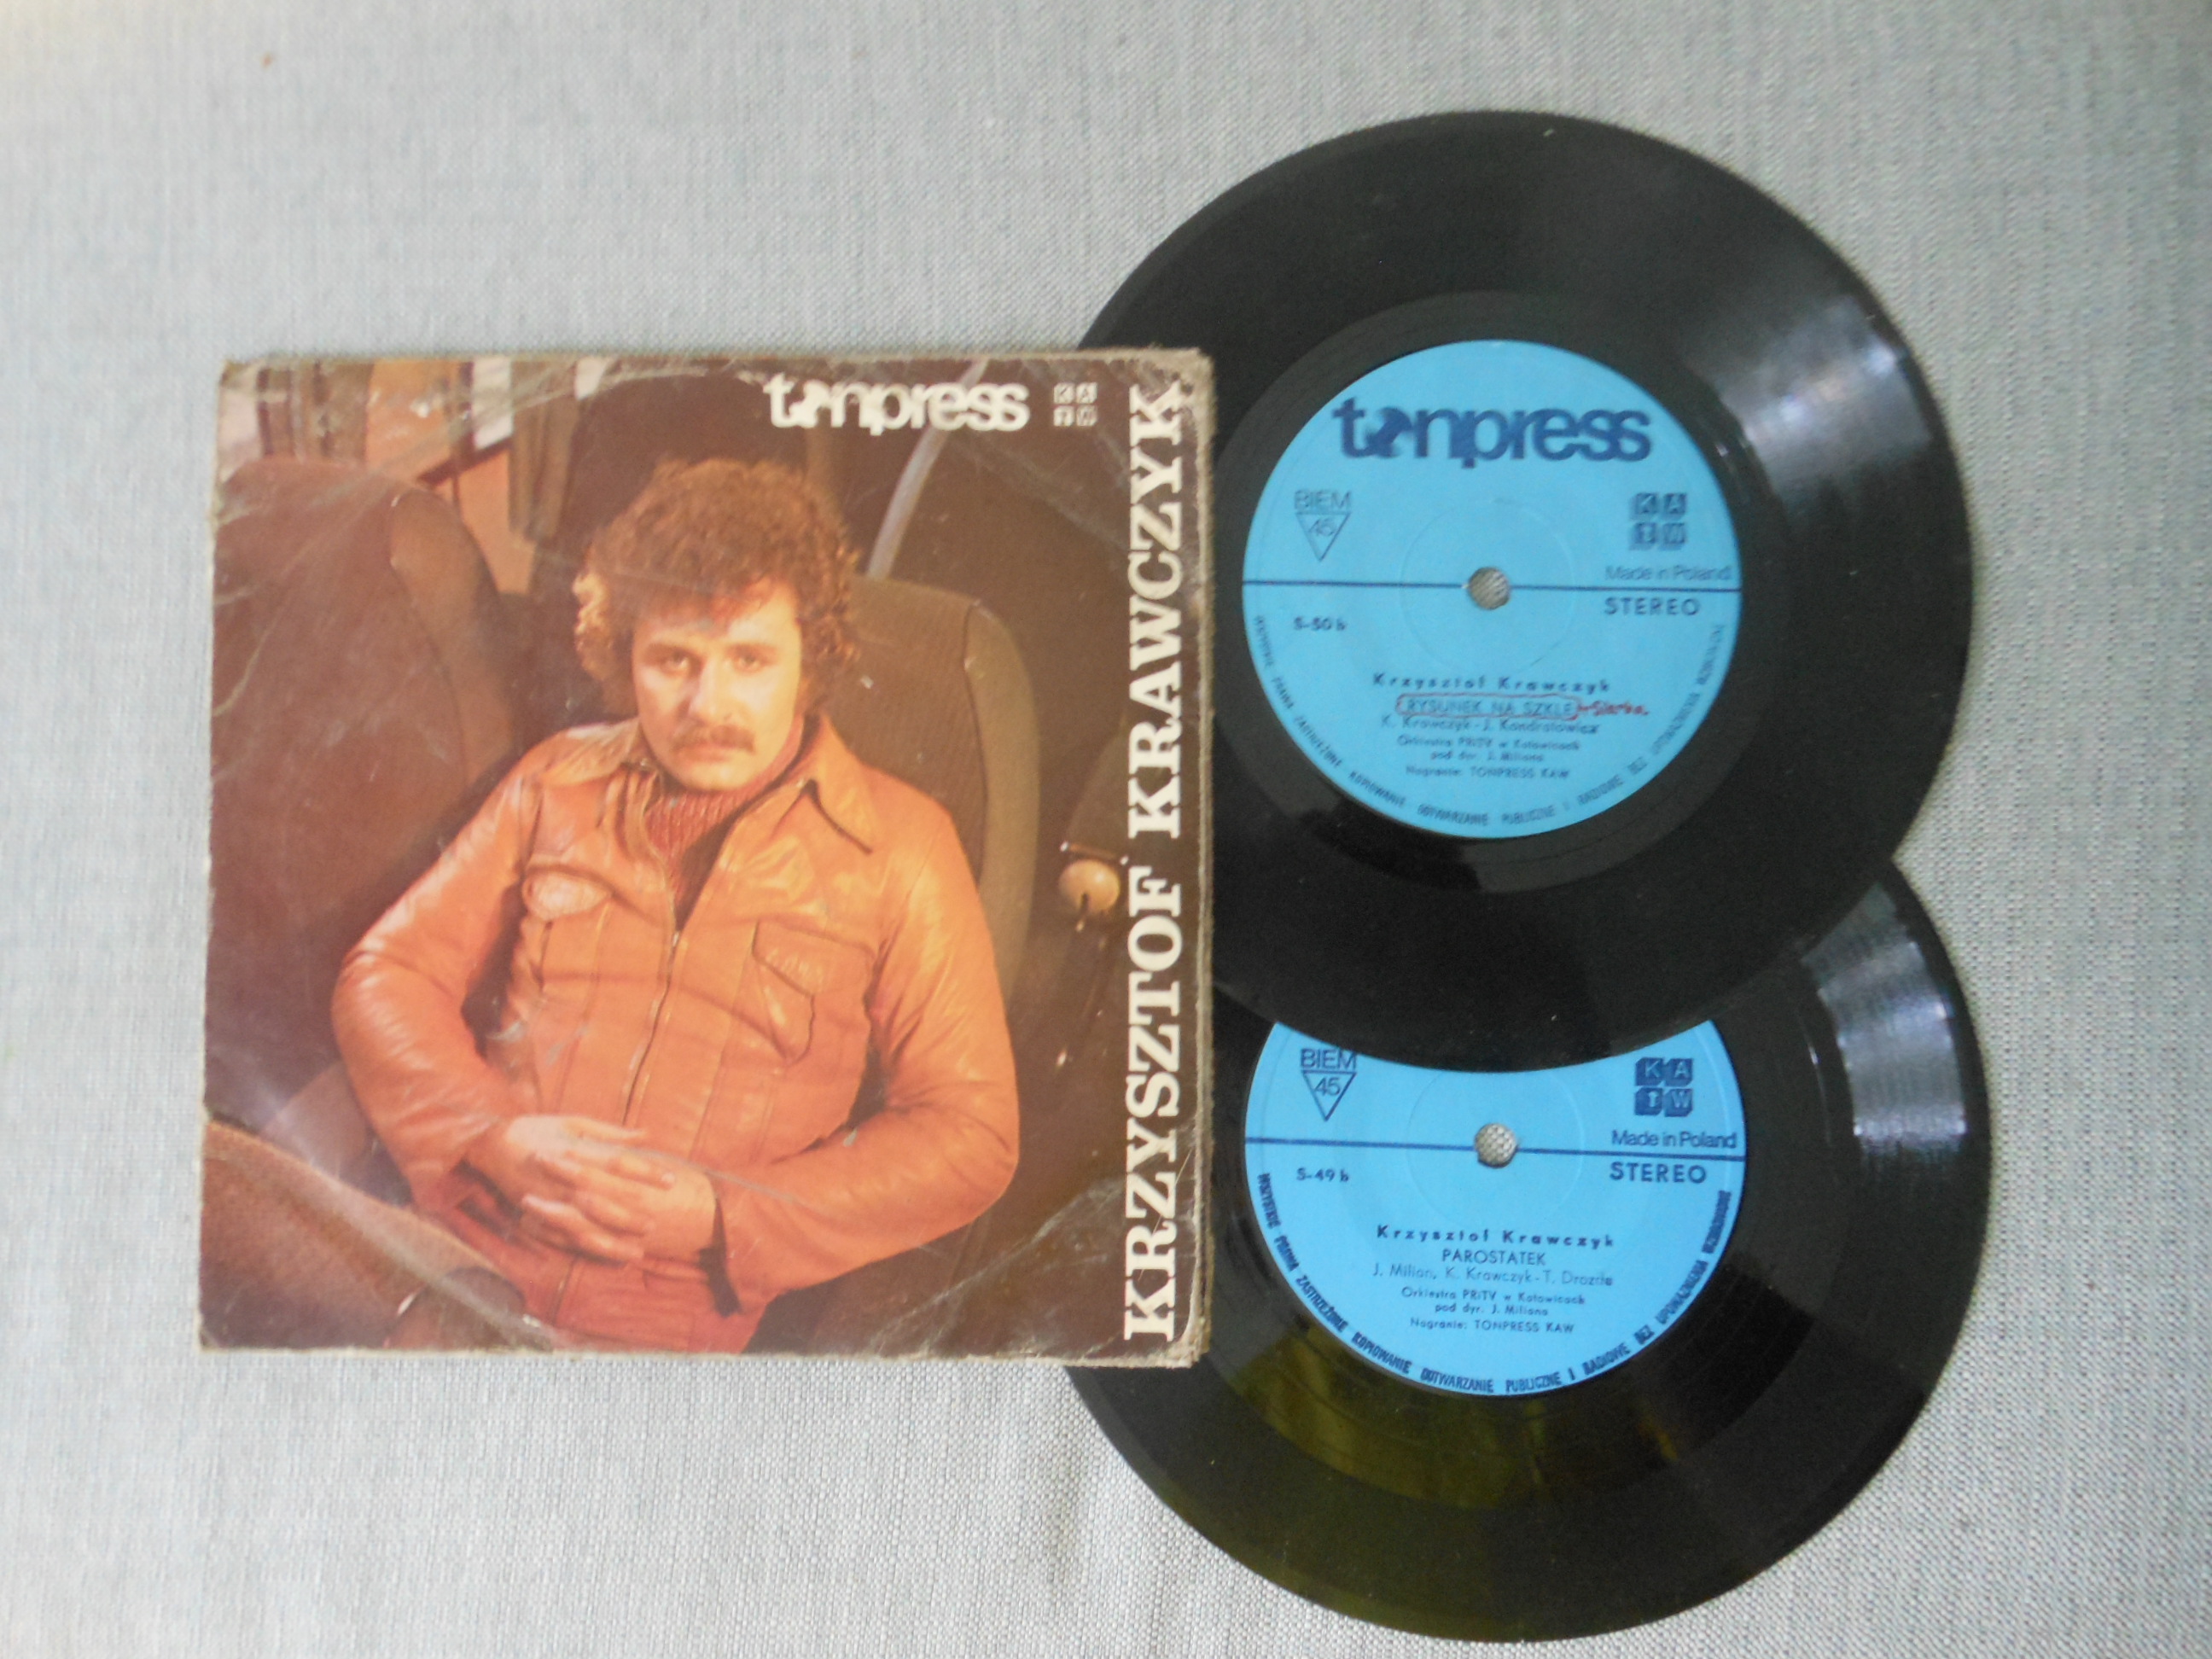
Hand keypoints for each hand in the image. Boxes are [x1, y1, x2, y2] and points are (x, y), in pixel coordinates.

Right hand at [466, 1116, 719, 1264]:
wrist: (490, 1144)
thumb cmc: (537, 1130)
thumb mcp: (573, 1123)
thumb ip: (611, 1133)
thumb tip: (646, 1134)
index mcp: (575, 1152)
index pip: (618, 1163)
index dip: (646, 1172)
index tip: (671, 1180)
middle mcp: (564, 1180)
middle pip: (604, 1199)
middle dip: (632, 1212)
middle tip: (658, 1220)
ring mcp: (549, 1201)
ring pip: (584, 1226)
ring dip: (612, 1240)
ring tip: (638, 1250)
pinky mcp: (537, 1217)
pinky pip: (564, 1238)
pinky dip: (585, 1249)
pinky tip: (605, 1257)